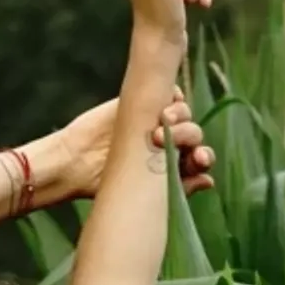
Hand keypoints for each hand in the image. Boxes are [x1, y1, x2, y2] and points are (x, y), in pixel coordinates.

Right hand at [31, 93, 214, 203]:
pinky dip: (174, 94)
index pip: (198, 158)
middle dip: (191, 137)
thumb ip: (178, 187)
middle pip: (193, 135)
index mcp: (171, 166)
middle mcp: (167, 144)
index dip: (203, 158)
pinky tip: (169, 100)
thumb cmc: (103, 185)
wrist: (73, 165)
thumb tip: (210, 180)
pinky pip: (169, 92)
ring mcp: (154, 122)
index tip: (198, 161)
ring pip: (184, 114)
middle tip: (172, 142)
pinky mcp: (139, 103)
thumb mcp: (142, 192)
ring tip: (166, 121)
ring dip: (183, 117)